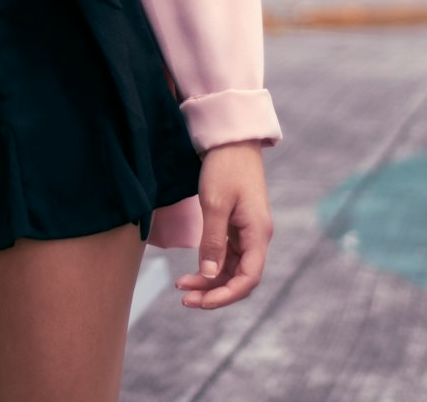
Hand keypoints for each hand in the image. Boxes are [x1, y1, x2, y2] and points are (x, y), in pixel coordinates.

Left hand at [175, 139, 272, 309]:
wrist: (230, 138)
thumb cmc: (225, 167)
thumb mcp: (214, 204)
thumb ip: (213, 241)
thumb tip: (210, 276)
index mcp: (257, 234)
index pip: (248, 278)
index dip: (226, 296)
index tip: (201, 302)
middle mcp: (256, 236)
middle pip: (239, 277)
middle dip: (214, 292)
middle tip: (185, 298)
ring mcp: (247, 231)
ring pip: (231, 267)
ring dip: (211, 280)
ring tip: (183, 287)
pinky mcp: (237, 223)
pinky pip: (227, 254)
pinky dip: (212, 264)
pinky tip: (195, 270)